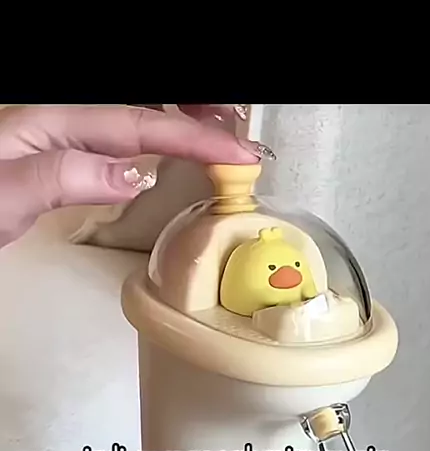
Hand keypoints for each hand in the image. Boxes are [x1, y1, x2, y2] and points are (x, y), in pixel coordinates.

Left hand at [0, 104, 264, 248]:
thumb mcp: (7, 196)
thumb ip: (67, 175)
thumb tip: (130, 169)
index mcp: (51, 124)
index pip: (138, 127)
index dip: (192, 140)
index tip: (236, 155)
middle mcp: (58, 123)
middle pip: (142, 110)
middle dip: (196, 118)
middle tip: (241, 136)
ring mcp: (58, 136)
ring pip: (133, 119)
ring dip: (180, 125)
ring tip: (217, 135)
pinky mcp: (56, 156)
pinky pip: (116, 137)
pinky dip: (152, 139)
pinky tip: (162, 151)